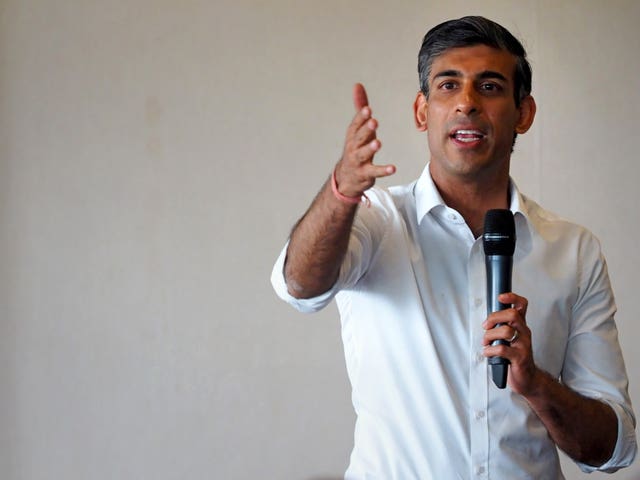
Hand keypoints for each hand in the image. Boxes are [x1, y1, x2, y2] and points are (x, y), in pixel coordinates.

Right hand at [334, 83, 395, 197]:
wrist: (346, 177)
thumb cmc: (355, 148)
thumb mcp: (357, 128)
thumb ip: (360, 108)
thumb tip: (358, 85)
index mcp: (353, 135)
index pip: (355, 124)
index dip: (361, 117)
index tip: (368, 109)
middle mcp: (353, 147)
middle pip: (359, 138)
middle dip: (365, 130)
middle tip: (373, 122)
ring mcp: (358, 161)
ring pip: (363, 154)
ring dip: (370, 149)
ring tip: (378, 143)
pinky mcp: (365, 174)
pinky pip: (374, 172)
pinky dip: (383, 170)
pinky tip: (392, 168)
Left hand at [482, 292, 540, 394]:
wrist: (528, 379)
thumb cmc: (515, 357)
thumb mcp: (509, 339)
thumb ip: (500, 327)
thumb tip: (486, 320)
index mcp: (520, 326)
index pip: (521, 305)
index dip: (512, 297)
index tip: (500, 297)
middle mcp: (524, 332)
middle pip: (512, 314)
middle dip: (494, 317)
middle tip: (486, 326)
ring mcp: (523, 345)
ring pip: (506, 331)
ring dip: (490, 335)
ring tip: (486, 343)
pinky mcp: (520, 358)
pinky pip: (503, 349)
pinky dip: (490, 350)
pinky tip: (488, 353)